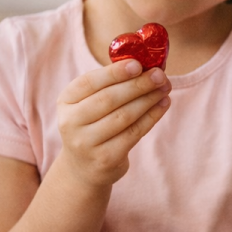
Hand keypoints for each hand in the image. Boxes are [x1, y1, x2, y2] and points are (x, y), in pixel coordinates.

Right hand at [56, 59, 171, 187]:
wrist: (84, 167)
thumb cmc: (94, 124)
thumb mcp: (90, 103)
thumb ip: (112, 84)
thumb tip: (147, 65)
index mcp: (66, 101)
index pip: (89, 82)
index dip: (115, 73)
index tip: (138, 64)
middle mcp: (71, 122)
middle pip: (109, 99)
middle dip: (138, 84)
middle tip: (160, 75)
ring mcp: (86, 143)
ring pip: (124, 116)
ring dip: (149, 99)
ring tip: (165, 87)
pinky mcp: (106, 158)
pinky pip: (134, 133)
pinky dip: (152, 116)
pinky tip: (163, 104)